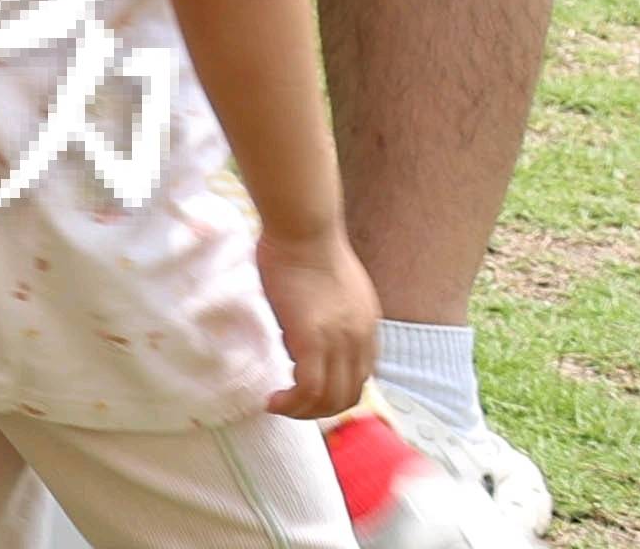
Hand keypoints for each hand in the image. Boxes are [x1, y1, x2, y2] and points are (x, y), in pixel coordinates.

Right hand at [257, 221, 377, 421]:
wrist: (303, 228)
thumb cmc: (306, 245)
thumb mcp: (330, 287)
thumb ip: (328, 314)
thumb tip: (302, 331)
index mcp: (366, 328)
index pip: (359, 377)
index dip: (334, 392)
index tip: (306, 391)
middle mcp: (360, 341)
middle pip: (349, 396)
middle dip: (318, 410)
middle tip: (289, 405)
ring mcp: (339, 342)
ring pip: (330, 399)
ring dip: (303, 411)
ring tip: (278, 405)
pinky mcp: (312, 340)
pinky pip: (308, 388)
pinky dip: (292, 402)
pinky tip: (273, 399)